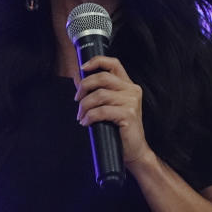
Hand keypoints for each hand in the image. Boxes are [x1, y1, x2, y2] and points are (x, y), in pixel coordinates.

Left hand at [73, 56, 152, 171]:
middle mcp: (132, 90)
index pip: (113, 63)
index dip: (97, 61)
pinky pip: (101, 111)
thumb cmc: (119, 128)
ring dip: (85, 106)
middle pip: (102, 78)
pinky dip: (90, 116)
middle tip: (77, 99)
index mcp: (128, 85)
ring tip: (81, 116)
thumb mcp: (110, 105)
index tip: (82, 68)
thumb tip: (79, 80)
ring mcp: (131, 102)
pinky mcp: (128, 114)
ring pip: (99, 95)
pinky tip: (86, 123)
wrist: (134, 150)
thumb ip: (98, 91)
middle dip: (84, 87)